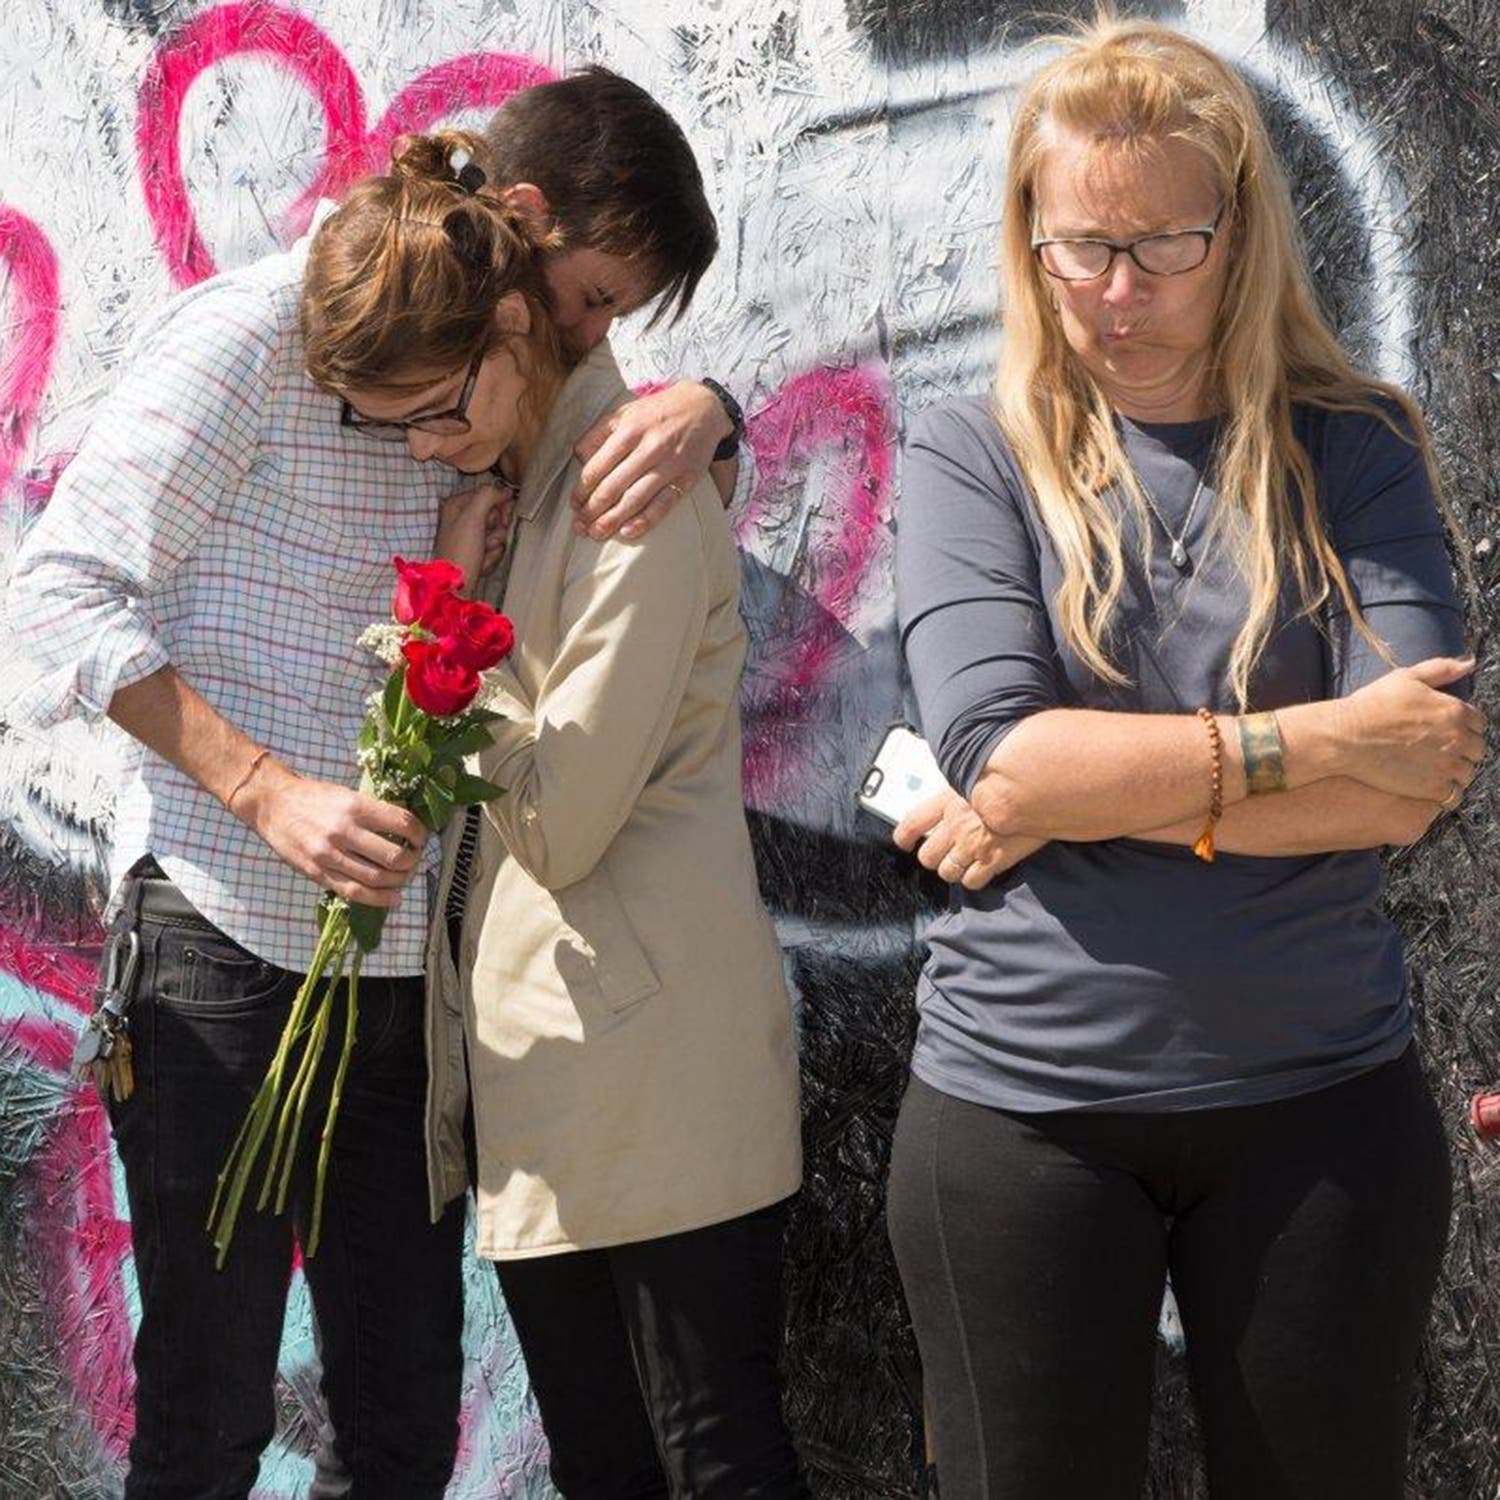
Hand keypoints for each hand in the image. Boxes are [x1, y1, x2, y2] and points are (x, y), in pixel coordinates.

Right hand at [236, 761, 427, 906]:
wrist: (272, 804)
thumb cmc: (314, 797)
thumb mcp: (348, 794)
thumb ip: (374, 812)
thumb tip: (407, 829)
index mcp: (356, 807)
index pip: (403, 823)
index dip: (420, 834)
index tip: (421, 838)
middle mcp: (344, 831)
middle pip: (394, 856)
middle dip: (412, 861)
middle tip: (413, 859)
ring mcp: (329, 855)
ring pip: (378, 878)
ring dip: (399, 881)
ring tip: (404, 877)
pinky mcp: (317, 873)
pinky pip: (354, 892)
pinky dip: (379, 899)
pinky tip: (393, 898)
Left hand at [435, 483, 512, 585]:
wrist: (454, 589)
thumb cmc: (460, 552)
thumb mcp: (472, 517)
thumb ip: (487, 496)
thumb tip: (505, 490)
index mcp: (457, 505)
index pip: (489, 494)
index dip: (500, 505)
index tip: (503, 517)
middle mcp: (461, 519)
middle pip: (495, 514)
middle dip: (497, 529)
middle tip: (488, 539)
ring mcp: (469, 538)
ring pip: (498, 533)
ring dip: (495, 546)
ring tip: (482, 555)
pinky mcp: (475, 555)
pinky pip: (495, 550)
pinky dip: (492, 559)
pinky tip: (481, 565)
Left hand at [571, 382, 731, 540]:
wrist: (703, 407)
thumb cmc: (657, 413)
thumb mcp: (625, 413)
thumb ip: (599, 434)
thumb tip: (578, 458)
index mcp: (629, 429)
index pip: (598, 466)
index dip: (582, 489)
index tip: (574, 504)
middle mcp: (649, 447)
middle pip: (614, 485)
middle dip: (593, 509)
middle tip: (580, 526)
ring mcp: (670, 464)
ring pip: (636, 498)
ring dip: (613, 519)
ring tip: (596, 533)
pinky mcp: (687, 478)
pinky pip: (663, 505)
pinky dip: (645, 521)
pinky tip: (627, 532)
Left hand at [893, 789, 1040, 890]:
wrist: (1038, 788)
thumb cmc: (1013, 775)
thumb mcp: (979, 771)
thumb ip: (962, 781)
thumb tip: (956, 780)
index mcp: (948, 799)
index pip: (913, 822)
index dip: (905, 836)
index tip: (905, 842)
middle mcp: (955, 825)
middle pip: (928, 855)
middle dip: (934, 858)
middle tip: (944, 854)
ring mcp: (972, 845)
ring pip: (947, 871)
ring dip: (953, 870)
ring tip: (963, 864)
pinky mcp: (992, 860)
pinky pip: (971, 881)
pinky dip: (974, 880)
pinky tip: (981, 871)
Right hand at [1333, 657, 1485, 802]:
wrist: (1344, 736)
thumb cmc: (1370, 705)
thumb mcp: (1405, 677)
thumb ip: (1440, 669)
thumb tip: (1469, 663)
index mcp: (1455, 710)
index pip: (1479, 724)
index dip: (1463, 728)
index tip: (1446, 732)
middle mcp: (1457, 738)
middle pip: (1477, 750)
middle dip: (1462, 750)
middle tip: (1438, 752)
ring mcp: (1446, 765)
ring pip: (1467, 773)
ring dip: (1455, 772)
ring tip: (1432, 770)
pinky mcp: (1432, 787)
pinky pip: (1453, 795)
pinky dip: (1446, 793)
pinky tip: (1429, 787)